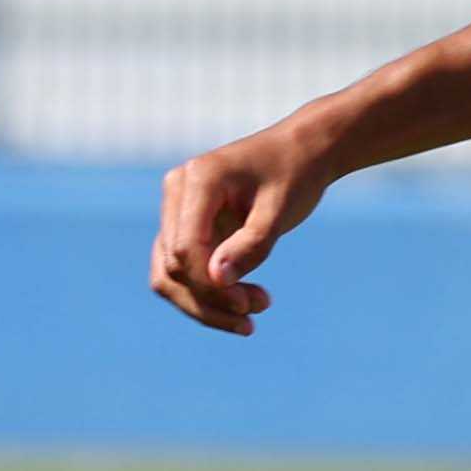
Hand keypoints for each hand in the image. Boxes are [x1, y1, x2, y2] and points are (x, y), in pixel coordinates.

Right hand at [148, 128, 328, 333]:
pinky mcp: (185, 228)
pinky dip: (207, 295)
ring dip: (205, 305)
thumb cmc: (294, 174)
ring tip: (251, 319)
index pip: (185, 248)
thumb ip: (250, 245)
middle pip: (173, 266)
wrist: (301, 152)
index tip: (248, 304)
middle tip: (258, 310)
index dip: (210, 285)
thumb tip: (216, 280)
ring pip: (170, 275)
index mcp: (197, 179)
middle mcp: (177, 193)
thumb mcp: (280, 210)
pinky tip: (242, 306)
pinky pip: (183, 272)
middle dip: (211, 300)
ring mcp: (177, 211)